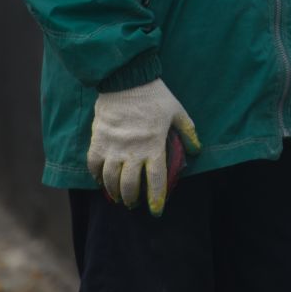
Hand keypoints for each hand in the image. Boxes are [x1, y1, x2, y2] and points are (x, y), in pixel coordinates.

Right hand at [86, 77, 202, 213]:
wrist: (126, 80)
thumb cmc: (154, 96)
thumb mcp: (177, 112)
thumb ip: (188, 132)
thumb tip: (197, 150)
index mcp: (153, 146)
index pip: (155, 180)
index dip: (155, 198)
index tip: (156, 210)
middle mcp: (132, 151)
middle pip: (129, 185)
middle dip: (132, 199)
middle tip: (134, 203)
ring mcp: (113, 147)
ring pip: (110, 180)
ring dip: (114, 192)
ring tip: (118, 197)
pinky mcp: (98, 141)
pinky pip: (93, 165)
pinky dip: (96, 176)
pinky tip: (100, 180)